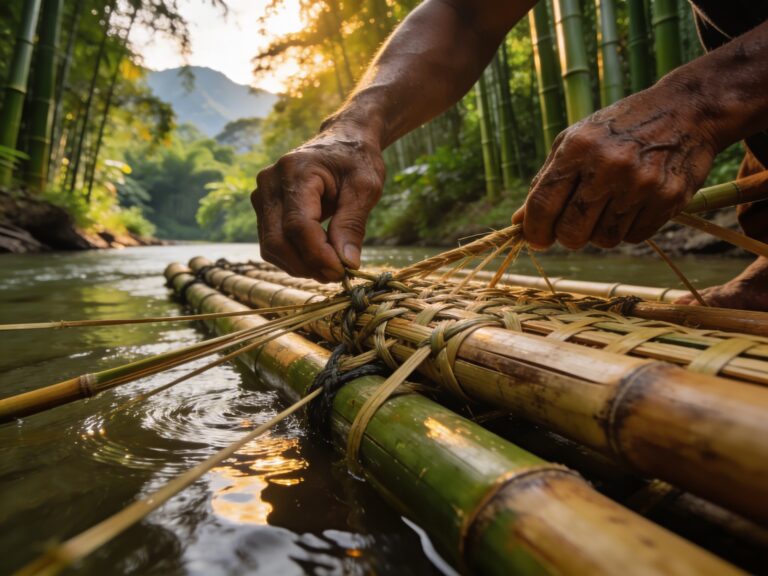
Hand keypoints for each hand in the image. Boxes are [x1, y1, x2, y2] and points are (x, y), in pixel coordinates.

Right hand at [252, 127, 384, 281]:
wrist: (342, 140)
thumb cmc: (356, 160)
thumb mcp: (366, 188)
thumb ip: (353, 224)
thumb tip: (348, 264)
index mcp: (296, 171)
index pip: (298, 225)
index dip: (318, 255)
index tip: (343, 272)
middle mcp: (270, 183)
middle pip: (278, 241)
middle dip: (308, 266)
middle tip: (339, 275)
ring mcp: (262, 196)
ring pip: (271, 248)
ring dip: (301, 266)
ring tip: (331, 266)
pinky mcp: (264, 209)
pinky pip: (272, 244)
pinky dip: (294, 258)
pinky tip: (318, 257)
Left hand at [512, 79, 718, 249]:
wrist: (687, 110)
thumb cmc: (620, 128)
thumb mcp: (576, 141)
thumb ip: (545, 181)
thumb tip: (519, 221)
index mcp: (578, 148)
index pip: (543, 205)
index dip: (534, 231)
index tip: (536, 239)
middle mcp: (609, 166)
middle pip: (572, 232)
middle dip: (567, 236)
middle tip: (574, 225)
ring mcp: (641, 183)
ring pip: (604, 239)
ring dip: (600, 232)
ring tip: (610, 206)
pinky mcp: (669, 198)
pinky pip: (634, 237)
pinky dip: (629, 229)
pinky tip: (634, 205)